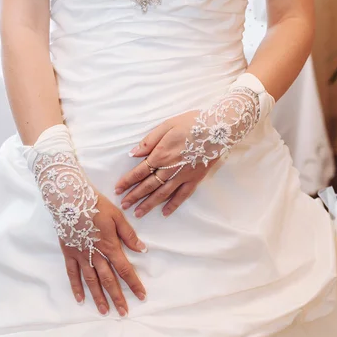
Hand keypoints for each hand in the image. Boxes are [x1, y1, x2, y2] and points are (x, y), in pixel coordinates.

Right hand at [26, 124, 147, 316]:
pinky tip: (80, 299)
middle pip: (108, 279)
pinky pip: (72, 274)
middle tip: (123, 313)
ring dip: (98, 297)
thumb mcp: (117, 216)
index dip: (134, 283)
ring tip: (104, 311)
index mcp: (110, 245)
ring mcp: (81, 255)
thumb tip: (142, 250)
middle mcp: (96, 254)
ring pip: (91, 281)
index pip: (125, 269)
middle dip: (117, 297)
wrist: (69, 199)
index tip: (141, 296)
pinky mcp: (69, 253)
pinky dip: (76, 287)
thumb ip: (129, 235)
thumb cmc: (96, 205)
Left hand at [114, 84, 261, 217]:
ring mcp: (183, 176)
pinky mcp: (195, 179)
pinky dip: (173, 204)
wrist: (218, 129)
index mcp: (161, 154)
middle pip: (148, 185)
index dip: (127, 181)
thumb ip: (149, 141)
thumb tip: (134, 153)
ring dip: (149, 204)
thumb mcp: (167, 125)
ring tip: (138, 213)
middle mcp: (170, 168)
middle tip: (123, 205)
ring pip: (162, 193)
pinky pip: (182, 195)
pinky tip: (165, 212)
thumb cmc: (192, 123)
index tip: (118, 189)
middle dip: (134, 196)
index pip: (139, 171)